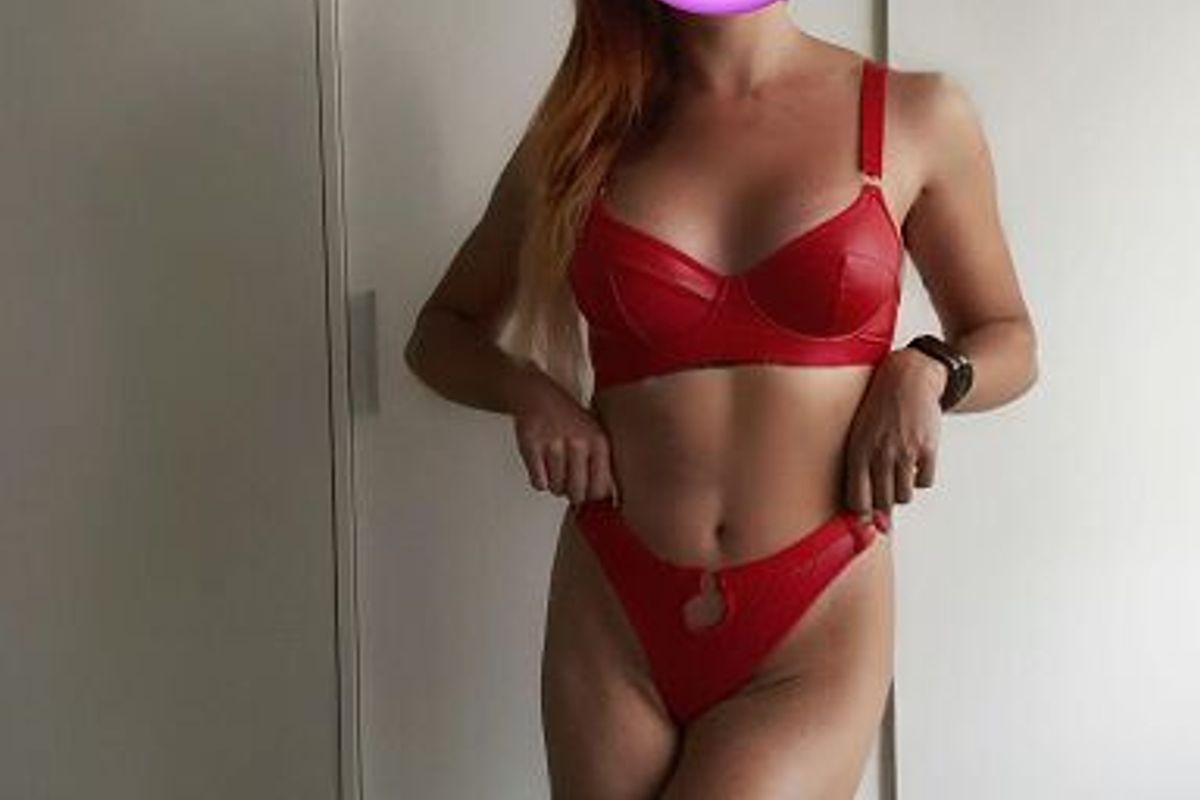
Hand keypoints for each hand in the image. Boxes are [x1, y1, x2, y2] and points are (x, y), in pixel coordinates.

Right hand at [509, 376, 619, 506]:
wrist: (538, 395)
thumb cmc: (568, 418)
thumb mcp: (595, 435)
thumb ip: (602, 464)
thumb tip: (606, 497)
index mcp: (599, 442)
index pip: (600, 488)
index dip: (592, 497)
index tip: (587, 494)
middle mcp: (578, 443)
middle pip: (577, 493)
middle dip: (572, 494)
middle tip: (569, 484)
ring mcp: (554, 444)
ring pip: (556, 488)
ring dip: (554, 485)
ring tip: (555, 469)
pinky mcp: (532, 446)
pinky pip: (538, 482)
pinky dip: (539, 480)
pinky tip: (543, 467)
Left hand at [843, 348, 946, 525]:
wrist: (907, 378)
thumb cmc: (877, 410)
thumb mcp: (858, 435)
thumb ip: (859, 469)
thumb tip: (868, 514)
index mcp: (857, 451)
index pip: (857, 501)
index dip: (863, 513)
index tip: (868, 512)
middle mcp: (879, 454)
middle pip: (882, 503)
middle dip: (884, 502)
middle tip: (886, 487)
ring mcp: (904, 451)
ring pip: (904, 496)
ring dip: (903, 490)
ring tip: (900, 471)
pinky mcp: (927, 447)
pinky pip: (925, 482)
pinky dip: (922, 477)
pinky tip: (915, 461)